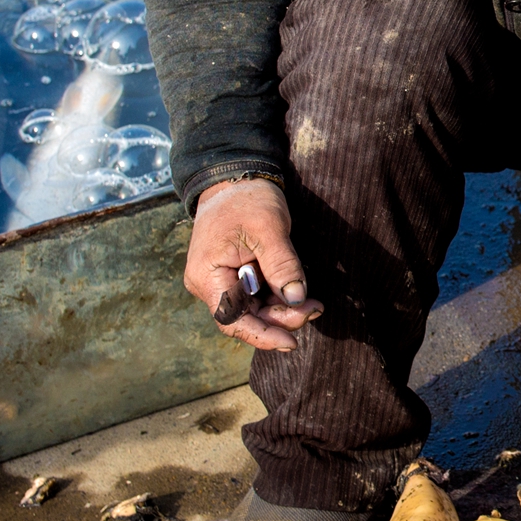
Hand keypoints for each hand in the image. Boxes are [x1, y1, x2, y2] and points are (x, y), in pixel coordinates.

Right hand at [184, 177, 321, 350]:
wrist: (234, 179)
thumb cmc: (247, 199)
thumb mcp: (268, 228)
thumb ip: (282, 264)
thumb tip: (296, 298)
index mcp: (206, 275)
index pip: (231, 318)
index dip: (261, 334)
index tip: (291, 342)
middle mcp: (208, 283)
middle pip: (245, 317)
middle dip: (280, 319)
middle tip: (314, 309)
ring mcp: (221, 281)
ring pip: (253, 310)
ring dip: (282, 310)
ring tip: (313, 304)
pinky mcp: (235, 276)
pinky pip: (256, 297)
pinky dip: (278, 299)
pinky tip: (299, 296)